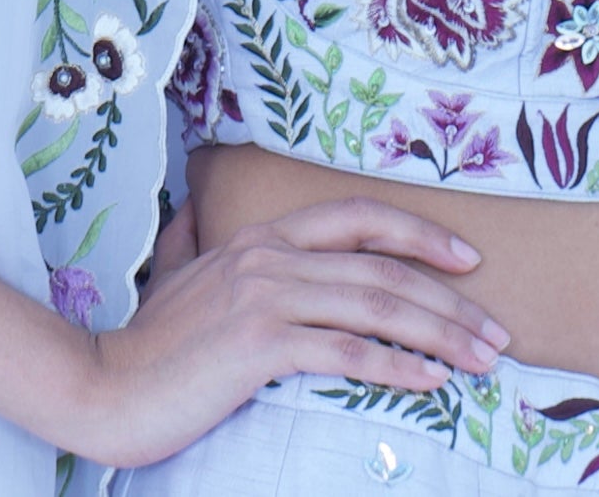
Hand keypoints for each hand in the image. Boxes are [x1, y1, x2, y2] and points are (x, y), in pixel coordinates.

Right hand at [76, 196, 508, 470]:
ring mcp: (267, 296)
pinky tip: (431, 382)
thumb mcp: (175, 274)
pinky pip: (346, 351)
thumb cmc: (146, 342)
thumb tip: (193, 211)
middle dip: (451, 298)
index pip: (360, 218)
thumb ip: (194, 240)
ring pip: (377, 305)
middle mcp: (272, 255)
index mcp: (263, 237)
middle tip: (497, 330)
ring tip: (482, 358)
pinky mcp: (260, 345)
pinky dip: (396, 364)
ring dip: (441, 333)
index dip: (421, 233)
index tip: (468, 258)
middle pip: (384, 266)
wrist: (101, 387)